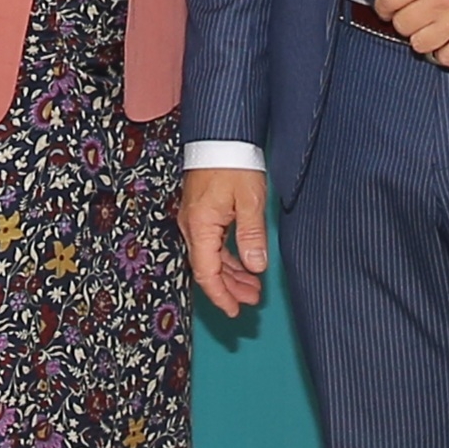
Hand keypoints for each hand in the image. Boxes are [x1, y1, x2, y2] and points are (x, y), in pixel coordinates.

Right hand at [178, 165, 270, 316]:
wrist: (220, 136)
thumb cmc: (232, 162)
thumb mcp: (249, 200)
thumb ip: (252, 235)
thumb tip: (256, 266)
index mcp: (200, 227)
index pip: (207, 273)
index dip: (220, 296)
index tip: (234, 311)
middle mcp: (192, 226)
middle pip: (208, 269)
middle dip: (230, 288)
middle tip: (253, 300)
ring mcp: (195, 220)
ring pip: (210, 257)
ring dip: (231, 274)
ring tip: (253, 287)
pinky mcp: (201, 213)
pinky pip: (211, 244)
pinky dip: (227, 258)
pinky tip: (243, 263)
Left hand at [369, 0, 448, 69]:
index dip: (383, 6)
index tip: (386, 9)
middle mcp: (440, 1)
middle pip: (402, 25)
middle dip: (405, 22)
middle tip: (414, 18)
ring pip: (419, 45)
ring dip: (424, 38)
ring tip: (434, 30)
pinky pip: (446, 58)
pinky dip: (446, 54)